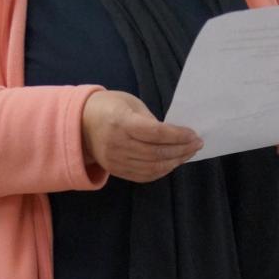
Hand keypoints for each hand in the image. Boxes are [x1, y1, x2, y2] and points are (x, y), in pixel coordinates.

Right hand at [82, 90, 202, 182]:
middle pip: (157, 152)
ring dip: (175, 162)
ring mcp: (116, 160)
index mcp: (121, 122)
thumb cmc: (109, 107)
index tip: (194, 134)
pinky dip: (162, 171)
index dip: (178, 136)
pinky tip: (173, 163)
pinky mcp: (116, 170)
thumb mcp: (130, 103)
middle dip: (182, 150)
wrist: (81, 124)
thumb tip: (174, 136)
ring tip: (188, 153)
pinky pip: (144, 175)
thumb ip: (151, 120)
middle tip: (197, 144)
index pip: (156, 133)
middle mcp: (117, 144)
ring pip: (153, 167)